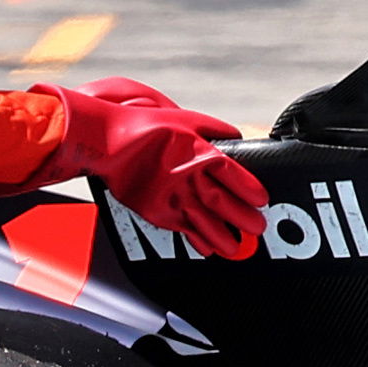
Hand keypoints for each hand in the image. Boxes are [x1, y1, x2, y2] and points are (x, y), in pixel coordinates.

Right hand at [45, 77, 265, 259]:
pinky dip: (197, 240)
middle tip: (257, 226)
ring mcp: (172, 196)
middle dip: (245, 218)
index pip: (236, 177)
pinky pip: (182, 229)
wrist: (106, 142)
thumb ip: (213, 129)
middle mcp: (189, 178)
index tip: (261, 199)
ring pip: (206, 222)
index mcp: (200, 153)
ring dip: (224, 237)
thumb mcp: (186, 118)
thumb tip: (235, 137)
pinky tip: (208, 247)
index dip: (251, 191)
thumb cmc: (143, 127)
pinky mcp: (155, 210)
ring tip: (237, 246)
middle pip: (225, 203)